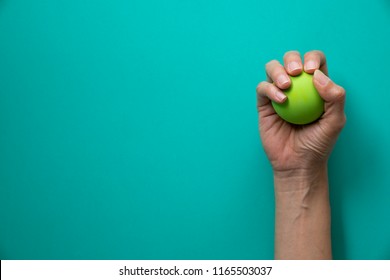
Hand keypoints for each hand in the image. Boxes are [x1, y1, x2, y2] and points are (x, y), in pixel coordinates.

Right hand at [256, 50, 345, 176]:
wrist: (297, 163)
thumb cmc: (318, 144)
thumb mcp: (335, 121)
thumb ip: (335, 97)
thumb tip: (318, 75)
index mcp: (314, 86)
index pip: (314, 61)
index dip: (313, 58)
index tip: (312, 71)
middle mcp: (295, 87)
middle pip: (290, 59)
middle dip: (292, 59)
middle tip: (297, 72)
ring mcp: (277, 94)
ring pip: (272, 69)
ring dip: (278, 70)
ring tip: (286, 85)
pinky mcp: (264, 105)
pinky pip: (262, 88)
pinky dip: (270, 89)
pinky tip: (281, 100)